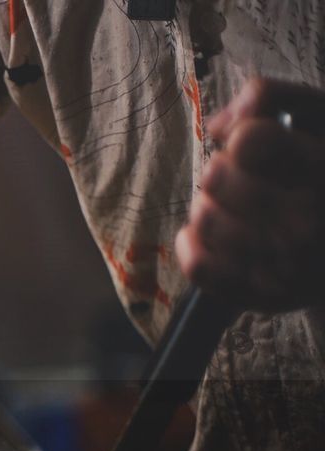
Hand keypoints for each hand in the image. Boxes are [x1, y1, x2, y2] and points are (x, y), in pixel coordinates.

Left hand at [176, 78, 324, 311]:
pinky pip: (196, 264)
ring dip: (207, 205)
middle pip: (216, 176)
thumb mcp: (320, 123)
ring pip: (203, 218)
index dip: (243, 133)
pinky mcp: (261, 296)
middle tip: (243, 177)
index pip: (249, 139)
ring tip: (232, 205)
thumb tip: (217, 124)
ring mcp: (285, 267)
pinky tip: (212, 231)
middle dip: (221, 169)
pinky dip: (193, 242)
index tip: (256, 143)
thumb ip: (274, 99)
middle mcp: (310, 225)